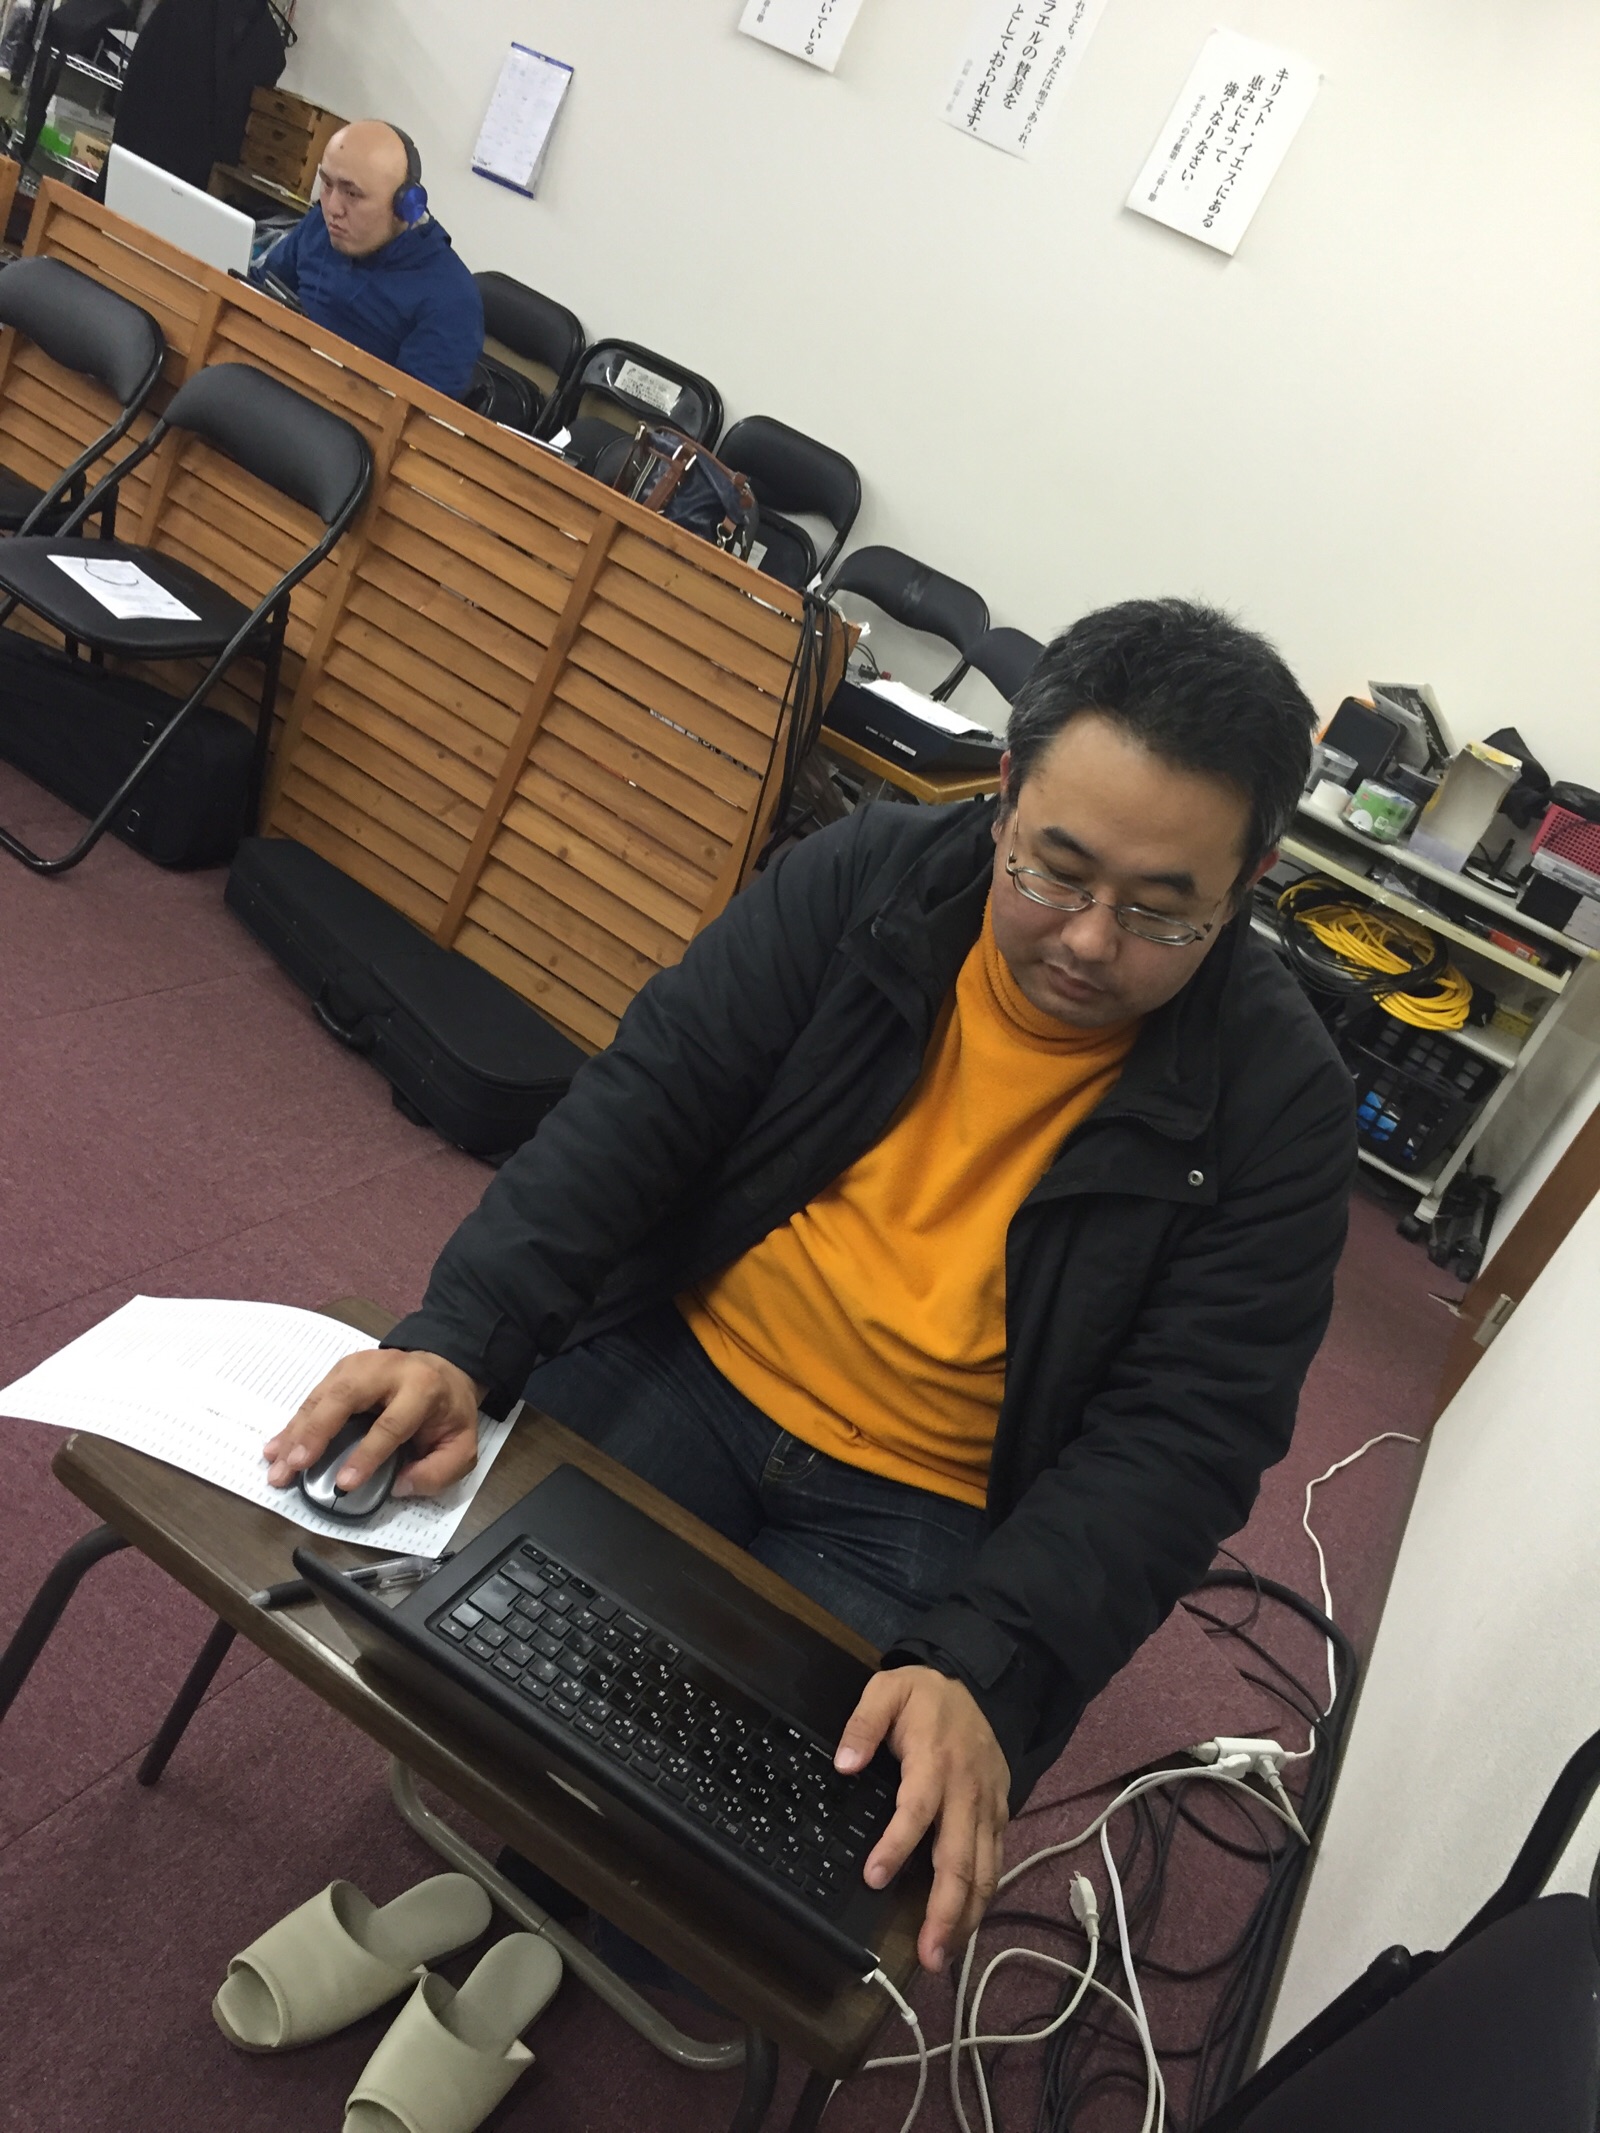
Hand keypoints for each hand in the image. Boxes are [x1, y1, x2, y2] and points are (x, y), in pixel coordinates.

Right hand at [263, 1349, 486, 1499]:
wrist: (441, 1369)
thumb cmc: (447, 1412)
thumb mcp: (462, 1444)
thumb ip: (438, 1471)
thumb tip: (400, 1487)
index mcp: (422, 1389)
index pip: (390, 1424)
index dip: (367, 1454)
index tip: (345, 1482)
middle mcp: (386, 1371)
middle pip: (345, 1398)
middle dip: (316, 1433)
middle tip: (294, 1465)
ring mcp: (359, 1366)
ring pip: (322, 1396)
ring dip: (296, 1432)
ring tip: (277, 1464)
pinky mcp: (341, 1370)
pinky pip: (312, 1398)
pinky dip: (292, 1424)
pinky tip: (276, 1447)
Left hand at [835, 1665, 1009, 1973]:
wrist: (977, 1684)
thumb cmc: (925, 1696)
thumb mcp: (886, 1690)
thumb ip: (862, 1723)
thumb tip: (844, 1764)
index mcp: (936, 1761)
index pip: (917, 1810)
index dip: (897, 1845)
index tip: (874, 1878)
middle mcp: (967, 1792)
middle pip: (960, 1858)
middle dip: (945, 1909)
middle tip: (928, 1953)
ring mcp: (988, 1808)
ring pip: (984, 1871)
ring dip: (966, 1917)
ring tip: (943, 1956)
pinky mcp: (1000, 1817)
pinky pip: (995, 1864)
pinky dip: (983, 1900)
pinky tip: (966, 1927)